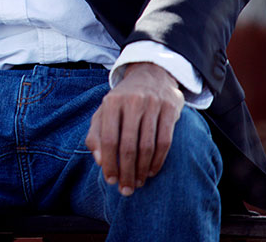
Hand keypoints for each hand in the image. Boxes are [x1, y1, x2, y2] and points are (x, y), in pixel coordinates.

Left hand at [86, 62, 184, 195]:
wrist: (151, 75)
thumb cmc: (123, 101)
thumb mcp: (104, 111)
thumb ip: (95, 134)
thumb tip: (99, 161)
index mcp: (111, 102)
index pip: (108, 138)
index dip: (109, 162)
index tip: (110, 181)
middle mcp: (132, 102)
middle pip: (128, 145)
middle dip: (126, 172)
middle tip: (126, 190)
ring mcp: (152, 105)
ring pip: (147, 146)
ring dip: (142, 170)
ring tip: (138, 183)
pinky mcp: (170, 110)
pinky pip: (165, 141)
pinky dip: (158, 161)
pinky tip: (151, 171)